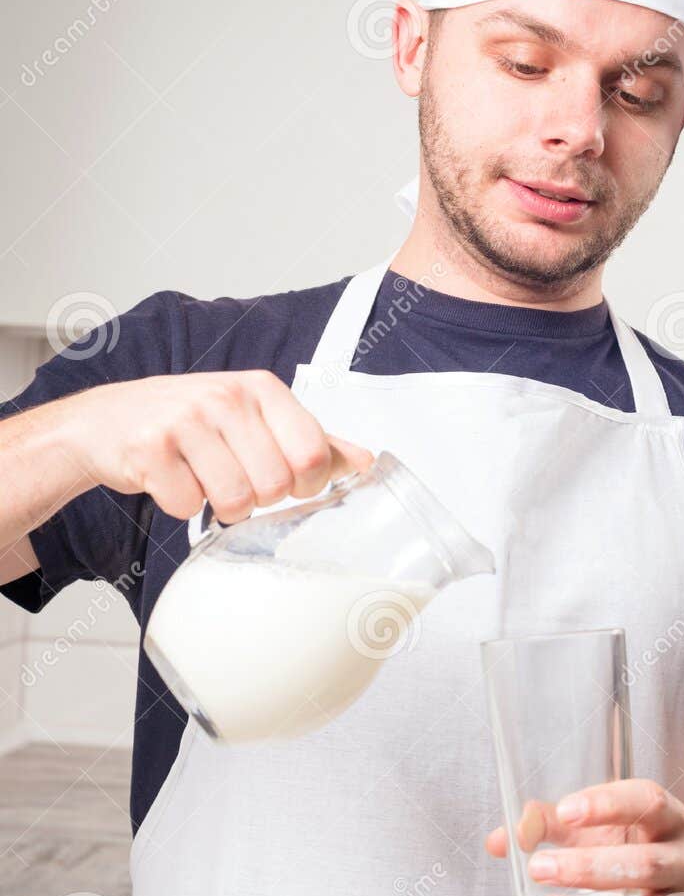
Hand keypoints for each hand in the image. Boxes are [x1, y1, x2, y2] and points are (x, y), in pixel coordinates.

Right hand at [68, 372, 372, 524]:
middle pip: (275, 485)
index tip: (286, 481)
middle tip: (235, 480)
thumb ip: (311, 441)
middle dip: (258, 499)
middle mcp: (226, 396)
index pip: (313, 454)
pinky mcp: (149, 448)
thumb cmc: (190, 423)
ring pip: (234, 501)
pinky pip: (188, 506)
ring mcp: (185, 419)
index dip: (305, 484)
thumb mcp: (255, 419)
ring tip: (204, 480)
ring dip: (220, 507)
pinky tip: (171, 479)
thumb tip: (366, 462)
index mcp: (261, 388)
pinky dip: (182, 506)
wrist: (106, 422)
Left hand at [484, 778, 683, 895]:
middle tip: (540, 867)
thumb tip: (501, 838)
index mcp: (671, 822)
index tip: (566, 811)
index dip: (608, 805)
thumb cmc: (638, 855)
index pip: (649, 803)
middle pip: (647, 864)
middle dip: (590, 867)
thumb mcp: (605, 831)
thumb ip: (552, 826)